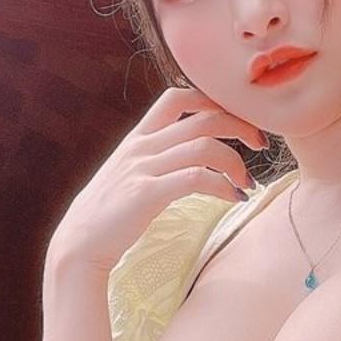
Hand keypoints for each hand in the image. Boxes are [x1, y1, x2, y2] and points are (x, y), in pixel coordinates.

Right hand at [46, 85, 268, 272]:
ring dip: (236, 162)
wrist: (79, 244)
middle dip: (241, 126)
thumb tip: (192, 156)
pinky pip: (196, 178)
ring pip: (204, 145)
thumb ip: (156, 159)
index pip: (179, 96)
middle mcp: (141, 146)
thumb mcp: (130, 175)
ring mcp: (143, 168)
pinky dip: (223, 185)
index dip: (215, 101)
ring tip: (247, 183)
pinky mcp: (146, 194)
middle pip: (203, 115)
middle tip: (260, 146)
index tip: (240, 123)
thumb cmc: (110, 216)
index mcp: (138, 138)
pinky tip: (233, 199)